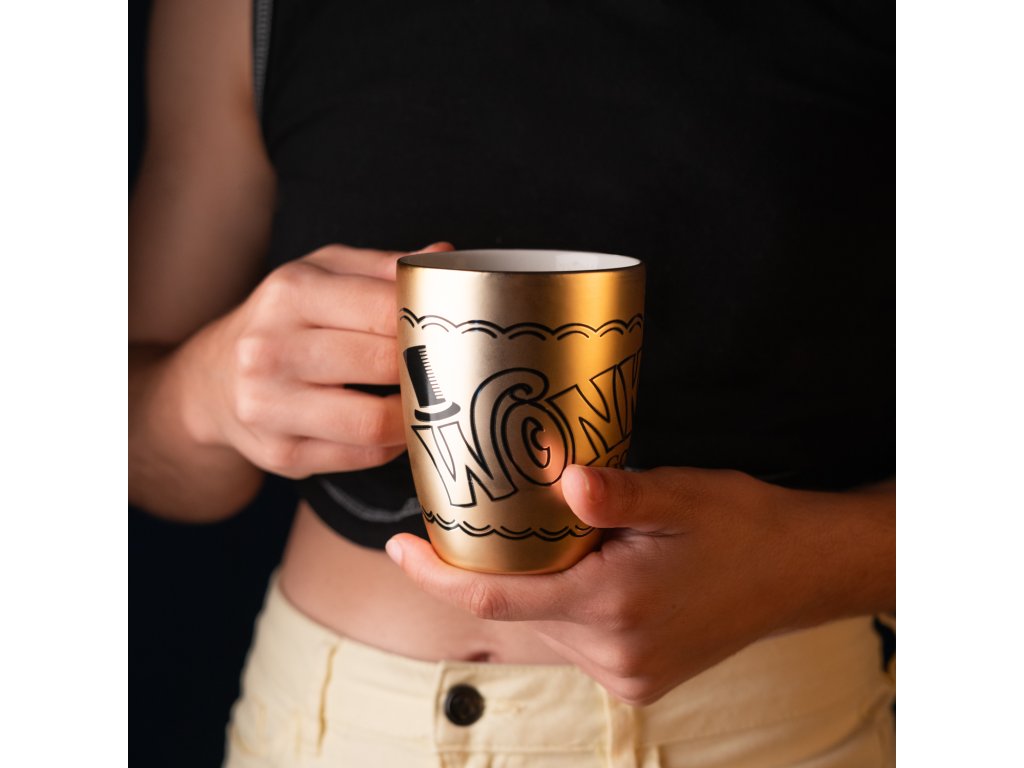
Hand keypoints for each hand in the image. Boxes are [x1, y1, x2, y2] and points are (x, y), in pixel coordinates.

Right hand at [181, 241, 453, 477]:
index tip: (454, 333)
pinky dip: (391, 444)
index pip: (383, 310)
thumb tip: (444, 256)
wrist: (214, 381)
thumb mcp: (322, 275)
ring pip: (372, 422)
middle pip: (381, 365)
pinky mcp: (280, 452)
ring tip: (431, 403)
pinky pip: (360, 456)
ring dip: (415, 416)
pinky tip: (397, 427)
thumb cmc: (284, 320)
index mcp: (290, 293)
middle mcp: (270, 348)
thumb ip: (383, 267)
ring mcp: (270, 406)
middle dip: (428, 370)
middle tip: (454, 371)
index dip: (429, 325)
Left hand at [387, 465, 892, 704]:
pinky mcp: (639, 677)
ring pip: (544, 627)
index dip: (436, 576)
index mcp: (614, 608)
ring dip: (531, 586)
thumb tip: (560, 476)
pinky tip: (577, 567)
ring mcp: (627, 674)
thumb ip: (618, 493)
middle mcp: (613, 655)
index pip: (498, 599)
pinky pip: (573, 640)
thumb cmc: (743, 527)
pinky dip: (560, 604)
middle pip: (517, 613)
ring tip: (542, 536)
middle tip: (476, 520)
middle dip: (489, 570)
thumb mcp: (681, 496)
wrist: (802, 572)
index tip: (395, 548)